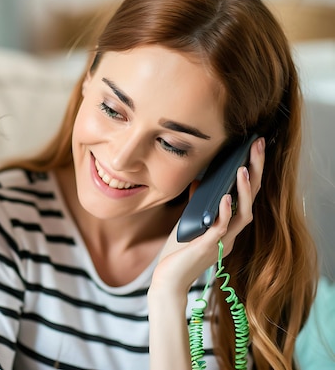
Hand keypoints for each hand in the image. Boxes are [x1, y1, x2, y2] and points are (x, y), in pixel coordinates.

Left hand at [151, 137, 265, 295]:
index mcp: (228, 225)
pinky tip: (224, 197)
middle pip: (251, 199)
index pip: (246, 195)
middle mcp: (231, 233)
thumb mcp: (189, 223)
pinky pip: (222, 229)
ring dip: (244, 192)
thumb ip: (198, 204)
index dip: (253, 171)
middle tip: (259, 145)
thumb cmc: (178, 253)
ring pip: (243, 214)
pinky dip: (224, 212)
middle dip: (256, 171)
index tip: (254, 146)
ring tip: (244, 169)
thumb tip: (199, 181)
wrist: (167, 280)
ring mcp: (223, 241)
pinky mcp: (209, 248)